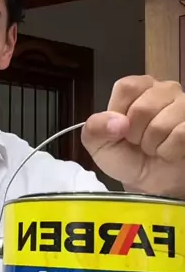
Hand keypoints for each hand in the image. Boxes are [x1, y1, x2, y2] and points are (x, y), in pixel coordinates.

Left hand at [81, 75, 184, 196]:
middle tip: (139, 142)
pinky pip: (180, 136)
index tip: (121, 129)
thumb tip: (118, 123)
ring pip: (162, 125)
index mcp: (138, 87)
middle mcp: (165, 89)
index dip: (120, 115)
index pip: (127, 88)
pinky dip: (169, 151)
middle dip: (136, 134)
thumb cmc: (125, 158)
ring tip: (154, 147)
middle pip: (143, 108)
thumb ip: (95, 128)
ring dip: (153, 145)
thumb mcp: (98, 145)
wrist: (149, 184)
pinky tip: (168, 151)